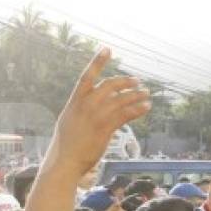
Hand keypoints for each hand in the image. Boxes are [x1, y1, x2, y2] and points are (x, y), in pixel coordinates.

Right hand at [45, 49, 151, 178]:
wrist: (65, 161)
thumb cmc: (65, 144)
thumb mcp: (68, 120)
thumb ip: (80, 108)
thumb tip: (91, 102)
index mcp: (75, 101)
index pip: (87, 76)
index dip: (97, 61)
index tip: (107, 48)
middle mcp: (86, 105)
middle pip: (110, 85)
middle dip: (126, 81)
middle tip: (137, 82)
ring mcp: (96, 116)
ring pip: (122, 99)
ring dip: (137, 95)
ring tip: (146, 94)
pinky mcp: (106, 128)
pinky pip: (126, 114)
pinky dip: (138, 108)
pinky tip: (146, 107)